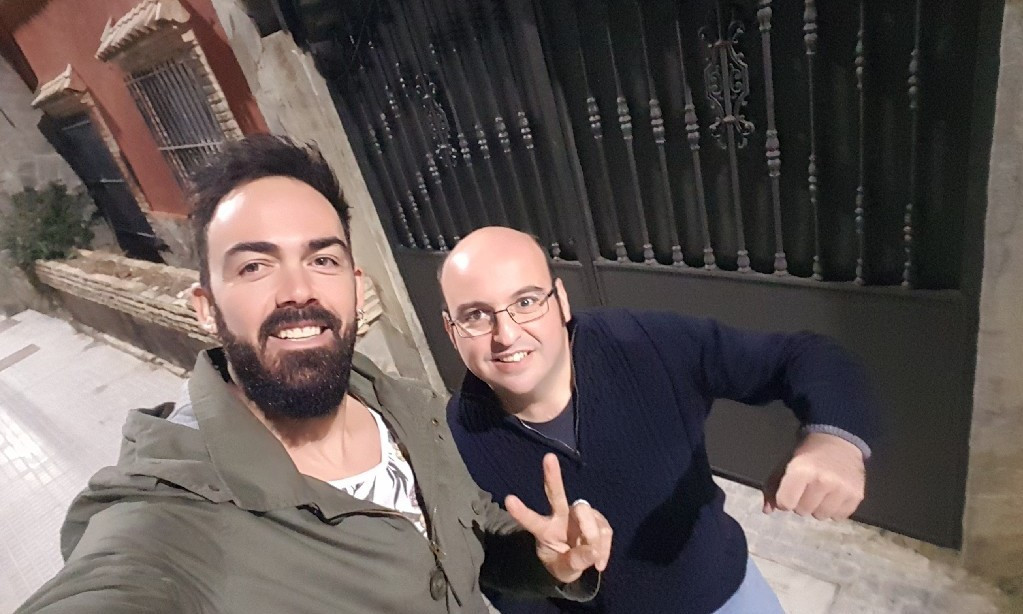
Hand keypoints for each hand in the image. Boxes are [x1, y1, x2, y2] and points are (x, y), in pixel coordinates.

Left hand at [505, 453, 612, 583]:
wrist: (580, 564)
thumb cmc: (563, 564)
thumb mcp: (564, 571)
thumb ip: (575, 562)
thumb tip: (592, 550)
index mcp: (545, 530)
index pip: (532, 520)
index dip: (521, 512)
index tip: (508, 499)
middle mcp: (560, 516)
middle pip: (556, 494)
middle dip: (552, 476)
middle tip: (548, 458)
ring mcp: (579, 515)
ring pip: (587, 515)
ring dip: (592, 537)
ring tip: (593, 559)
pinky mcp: (597, 519)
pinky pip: (604, 530)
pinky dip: (605, 547)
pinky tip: (600, 560)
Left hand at [762, 432, 865, 519]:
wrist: (839, 441)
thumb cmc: (807, 454)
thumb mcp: (785, 464)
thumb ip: (772, 487)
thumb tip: (767, 511)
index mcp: (801, 471)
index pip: (785, 503)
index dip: (784, 500)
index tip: (789, 491)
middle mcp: (822, 481)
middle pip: (802, 511)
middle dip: (801, 503)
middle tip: (807, 489)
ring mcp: (842, 489)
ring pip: (821, 516)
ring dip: (818, 507)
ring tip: (821, 492)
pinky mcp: (856, 496)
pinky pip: (839, 517)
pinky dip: (834, 509)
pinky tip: (834, 495)